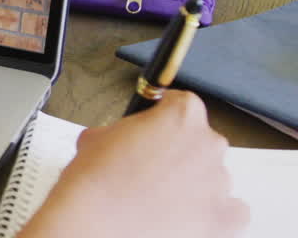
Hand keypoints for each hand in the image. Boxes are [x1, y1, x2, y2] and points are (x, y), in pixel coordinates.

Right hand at [20, 91, 248, 237]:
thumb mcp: (97, 136)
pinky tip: (187, 215)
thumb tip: (129, 140)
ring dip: (192, 184)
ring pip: (213, 177)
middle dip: (178, 152)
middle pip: (201, 141)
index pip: (183, 104)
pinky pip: (233, 211)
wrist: (94, 223)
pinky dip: (214, 212)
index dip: (163, 117)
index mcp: (181, 116)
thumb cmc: (95, 181)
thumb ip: (126, 131)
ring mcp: (220, 182)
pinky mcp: (225, 219)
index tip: (154, 128)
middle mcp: (207, 145)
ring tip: (158, 199)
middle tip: (149, 168)